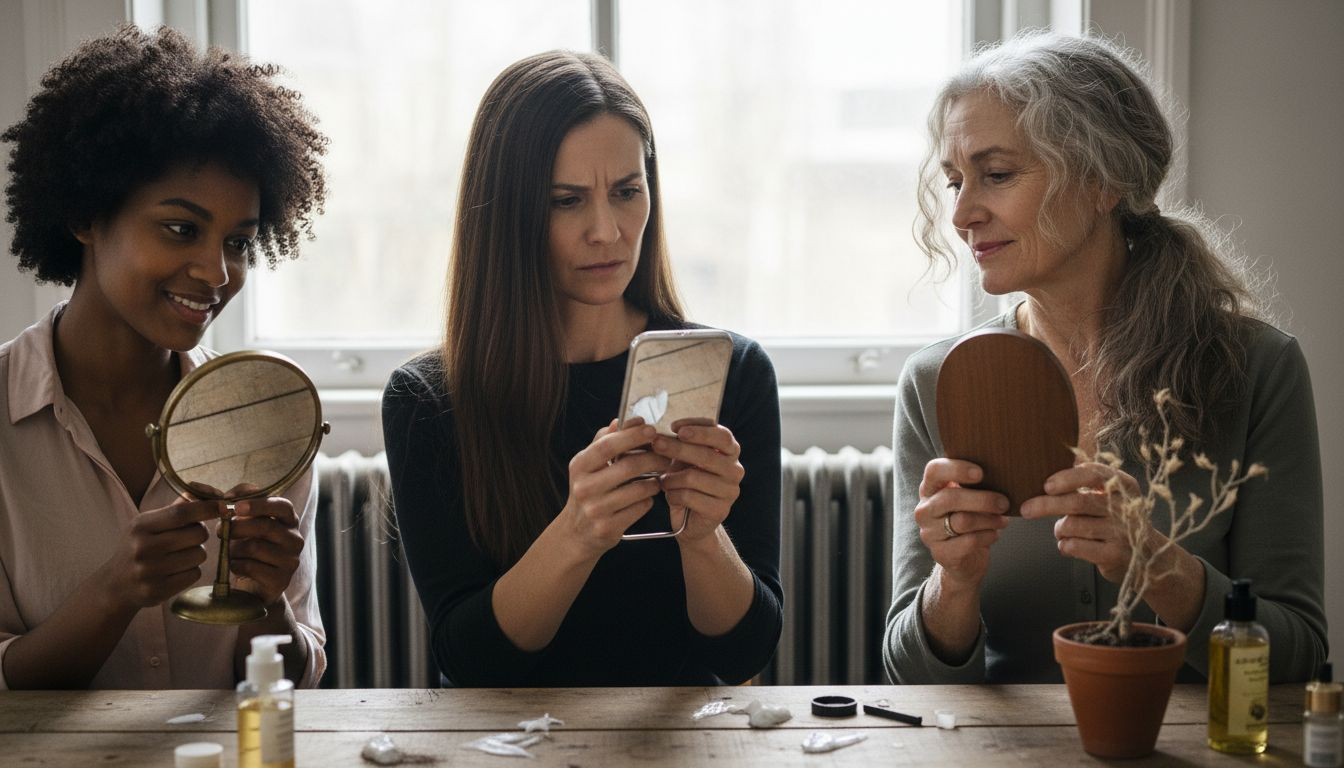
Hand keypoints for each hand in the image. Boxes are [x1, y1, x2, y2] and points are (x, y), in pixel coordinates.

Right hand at [99, 496, 217, 610]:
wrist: (116, 585)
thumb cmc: (140, 547)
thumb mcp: (149, 524)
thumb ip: (178, 507)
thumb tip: (210, 492)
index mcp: (141, 525)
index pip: (181, 513)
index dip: (206, 508)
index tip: (223, 506)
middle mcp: (144, 547)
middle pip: (197, 534)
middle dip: (201, 534)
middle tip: (189, 538)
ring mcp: (149, 571)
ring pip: (199, 555)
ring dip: (196, 554)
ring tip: (179, 556)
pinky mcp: (157, 591)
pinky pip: (194, 575)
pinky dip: (191, 571)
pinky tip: (176, 571)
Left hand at [229, 495, 304, 604]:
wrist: (254, 584)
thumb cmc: (248, 545)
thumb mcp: (244, 521)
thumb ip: (233, 502)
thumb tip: (215, 492)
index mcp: (289, 520)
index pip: (282, 506)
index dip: (259, 504)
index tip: (236, 507)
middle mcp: (295, 539)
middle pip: (266, 527)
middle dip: (237, 527)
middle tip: (220, 531)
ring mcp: (291, 561)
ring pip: (255, 548)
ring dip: (234, 549)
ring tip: (230, 552)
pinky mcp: (281, 580)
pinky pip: (251, 567)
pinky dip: (236, 565)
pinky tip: (236, 566)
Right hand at [561, 418, 668, 556]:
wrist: (576, 533)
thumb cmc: (588, 491)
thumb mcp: (588, 466)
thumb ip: (603, 442)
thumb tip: (620, 421)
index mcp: (579, 466)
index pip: (607, 446)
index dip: (632, 436)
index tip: (652, 429)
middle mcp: (584, 488)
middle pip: (629, 467)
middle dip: (653, 458)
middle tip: (667, 455)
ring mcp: (596, 510)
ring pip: (639, 489)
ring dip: (654, 482)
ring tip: (658, 478)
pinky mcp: (608, 528)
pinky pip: (641, 508)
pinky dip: (648, 500)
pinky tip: (646, 497)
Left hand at [650, 420, 744, 542]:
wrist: (690, 522)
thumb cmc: (687, 485)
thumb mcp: (684, 460)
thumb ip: (681, 446)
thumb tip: (660, 435)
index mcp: (731, 453)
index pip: (722, 435)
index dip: (699, 428)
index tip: (675, 427)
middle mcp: (735, 470)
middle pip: (707, 454)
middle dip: (678, 448)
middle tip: (657, 444)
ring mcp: (730, 492)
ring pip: (694, 477)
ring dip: (672, 478)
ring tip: (664, 481)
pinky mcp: (720, 510)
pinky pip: (689, 496)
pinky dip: (673, 495)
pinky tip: (671, 496)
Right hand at [915, 458, 1009, 589]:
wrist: (964, 559)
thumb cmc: (969, 519)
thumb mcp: (968, 498)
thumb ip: (975, 485)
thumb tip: (1002, 473)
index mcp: (930, 489)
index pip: (934, 470)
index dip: (957, 469)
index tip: (981, 473)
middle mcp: (924, 510)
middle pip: (950, 498)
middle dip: (983, 499)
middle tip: (1004, 502)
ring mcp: (929, 533)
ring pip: (962, 521)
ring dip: (989, 519)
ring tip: (1003, 520)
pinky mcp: (940, 553)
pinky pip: (968, 542)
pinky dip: (987, 536)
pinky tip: (994, 534)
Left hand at [1020, 462, 1144, 583]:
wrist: (1148, 557)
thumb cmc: (1117, 522)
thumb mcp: (1111, 498)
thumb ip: (1087, 485)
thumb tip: (1045, 482)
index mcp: (1124, 485)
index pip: (1093, 474)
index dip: (1067, 478)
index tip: (1047, 485)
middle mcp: (1125, 506)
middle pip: (1078, 501)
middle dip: (1046, 505)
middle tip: (1027, 509)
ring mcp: (1122, 531)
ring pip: (1073, 525)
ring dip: (1059, 529)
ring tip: (1062, 531)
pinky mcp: (1115, 554)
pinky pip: (1076, 546)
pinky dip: (1065, 545)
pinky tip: (1069, 545)